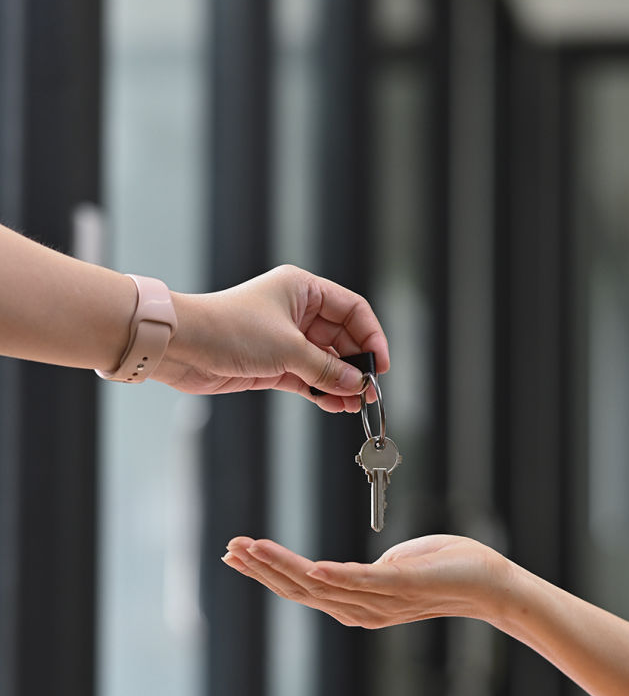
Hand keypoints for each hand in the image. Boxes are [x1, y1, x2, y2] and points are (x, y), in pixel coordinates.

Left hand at [159, 265, 388, 410]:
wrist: (182, 346)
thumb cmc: (228, 328)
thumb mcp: (287, 348)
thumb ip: (325, 369)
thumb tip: (355, 384)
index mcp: (303, 289)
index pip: (352, 309)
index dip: (371, 336)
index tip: (380, 364)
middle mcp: (296, 311)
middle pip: (341, 338)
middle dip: (356, 365)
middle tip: (369, 391)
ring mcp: (284, 339)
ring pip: (324, 362)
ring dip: (340, 382)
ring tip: (355, 404)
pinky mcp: (272, 364)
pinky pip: (307, 378)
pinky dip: (321, 391)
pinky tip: (336, 405)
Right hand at [222, 534, 508, 626]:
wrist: (490, 583)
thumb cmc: (447, 568)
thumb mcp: (397, 566)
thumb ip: (368, 569)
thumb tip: (350, 567)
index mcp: (357, 602)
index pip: (301, 588)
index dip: (267, 572)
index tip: (238, 553)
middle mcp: (362, 610)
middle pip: (300, 591)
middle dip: (262, 569)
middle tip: (231, 549)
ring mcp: (380, 602)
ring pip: (320, 587)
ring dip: (283, 567)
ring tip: (252, 548)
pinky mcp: (400, 588)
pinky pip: (360, 584)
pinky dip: (334, 577)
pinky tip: (311, 566)